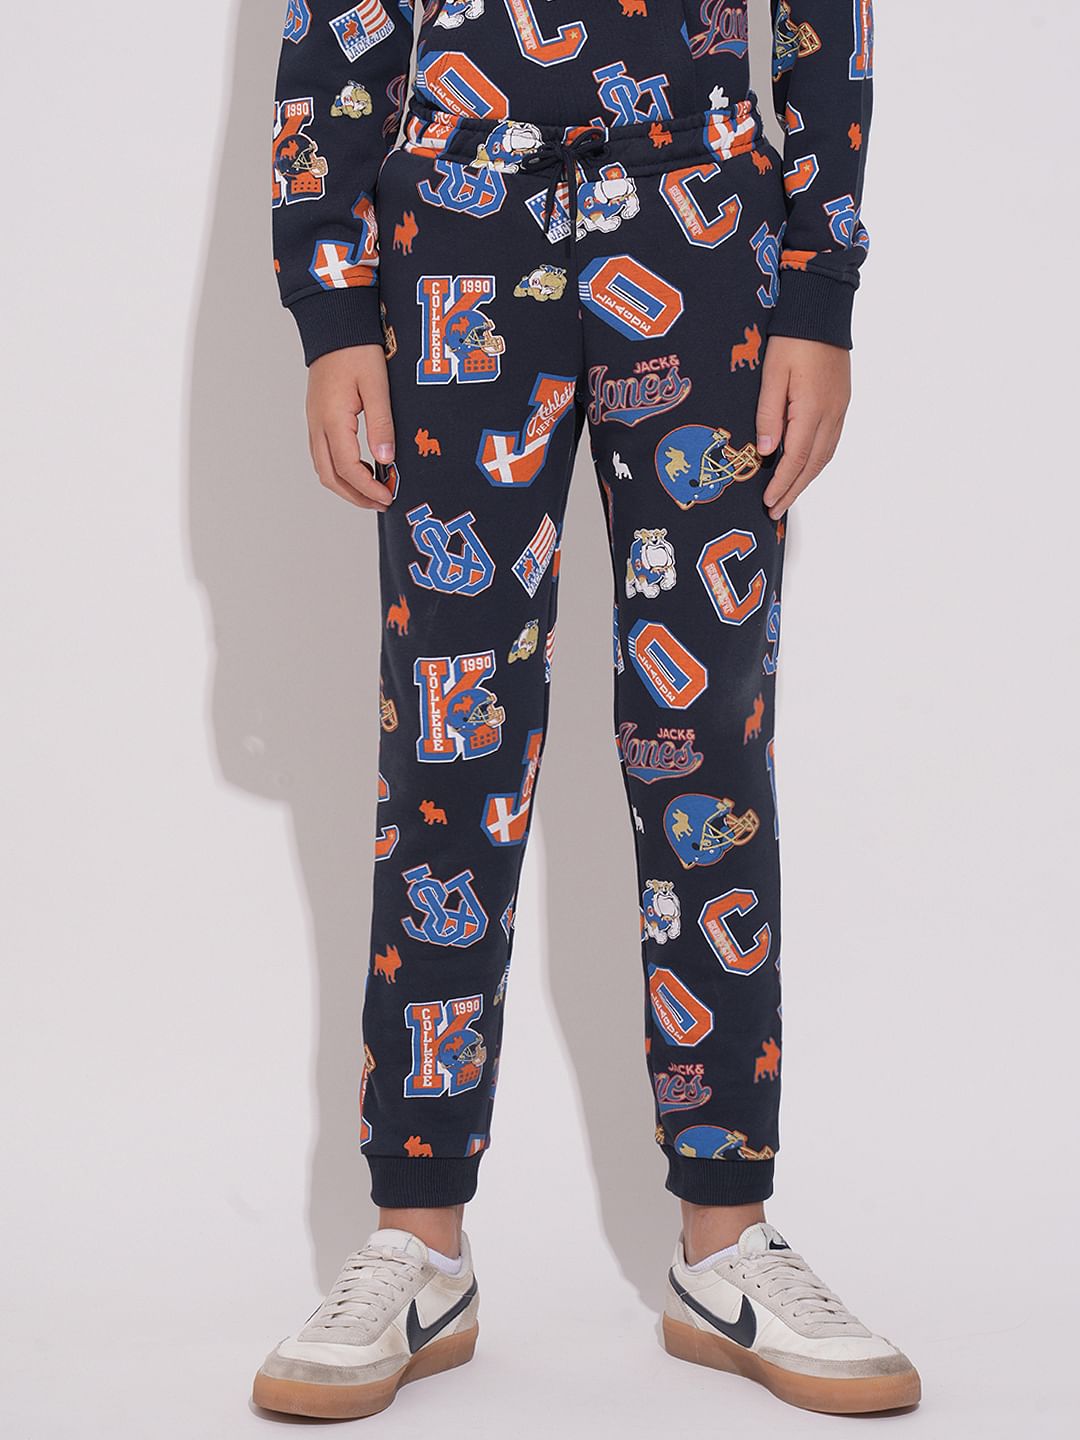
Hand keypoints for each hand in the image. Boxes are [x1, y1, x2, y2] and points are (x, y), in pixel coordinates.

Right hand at [306, 344, 395, 510]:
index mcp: (333, 420)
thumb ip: (381, 424)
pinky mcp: (317, 417)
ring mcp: (314, 422)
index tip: (388, 498)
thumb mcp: (377, 385)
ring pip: (323, 468)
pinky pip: (323, 454)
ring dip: (346, 485)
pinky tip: (361, 467)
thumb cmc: (357, 349)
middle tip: (380, 503)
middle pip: (330, 477)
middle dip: (355, 496)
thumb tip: (386, 459)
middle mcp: (318, 425)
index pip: (348, 469)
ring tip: (372, 490)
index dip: (368, 489)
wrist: (334, 323)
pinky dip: (340, 470)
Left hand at [756, 336, 850, 520]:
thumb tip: (768, 451)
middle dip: (794, 490)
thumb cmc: (792, 338)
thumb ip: (769, 414)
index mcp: (812, 409)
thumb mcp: (772, 374)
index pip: (795, 459)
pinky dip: (817, 460)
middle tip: (776, 510)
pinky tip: (805, 466)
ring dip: (806, 478)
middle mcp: (831, 413)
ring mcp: (840, 408)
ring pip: (825, 455)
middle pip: (813, 464)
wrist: (822, 309)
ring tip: (789, 494)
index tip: (768, 502)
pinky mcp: (841, 401)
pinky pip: (831, 441)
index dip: (781, 484)